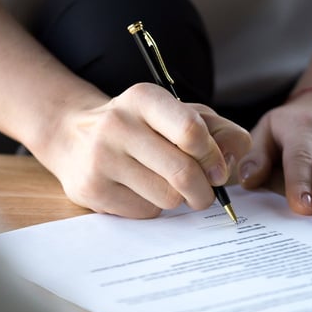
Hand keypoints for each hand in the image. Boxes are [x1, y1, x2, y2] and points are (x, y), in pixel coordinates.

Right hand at [37, 83, 250, 217]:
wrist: (73, 136)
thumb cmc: (140, 127)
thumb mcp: (177, 114)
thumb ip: (216, 129)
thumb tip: (238, 152)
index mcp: (144, 98)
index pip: (190, 131)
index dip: (213, 157)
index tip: (218, 170)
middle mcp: (118, 124)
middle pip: (182, 173)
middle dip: (204, 190)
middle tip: (205, 193)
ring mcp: (100, 158)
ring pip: (166, 197)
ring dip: (177, 199)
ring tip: (164, 185)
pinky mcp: (91, 190)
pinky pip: (144, 212)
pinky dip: (153, 207)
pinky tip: (139, 191)